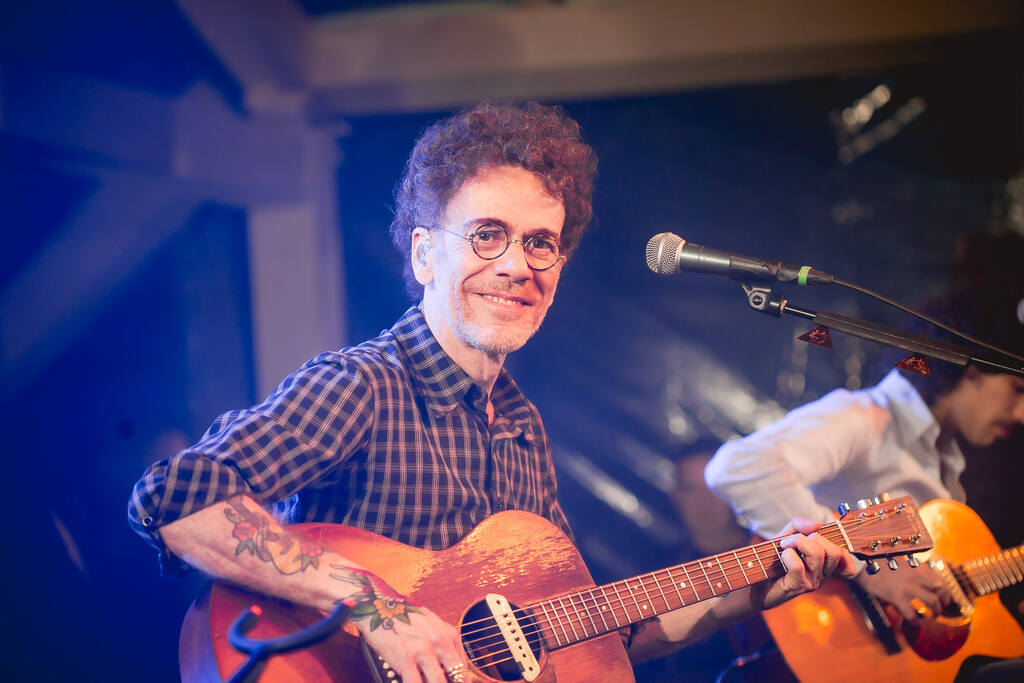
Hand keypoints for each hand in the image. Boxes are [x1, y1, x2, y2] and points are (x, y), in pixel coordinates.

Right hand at [333, 566, 470, 682]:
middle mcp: (440, 641)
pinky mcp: (406, 658)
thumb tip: (450, 668)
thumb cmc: (402, 615)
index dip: (461, 681)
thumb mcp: (430, 625)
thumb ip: (443, 644)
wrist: (377, 605)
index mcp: (449, 634)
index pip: (464, 668)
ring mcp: (423, 650)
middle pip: (457, 677)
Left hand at [755, 517, 859, 609]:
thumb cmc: (772, 559)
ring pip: (817, 554)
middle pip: (833, 551)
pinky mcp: (798, 587)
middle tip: (791, 539)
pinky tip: (781, 556)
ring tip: (783, 545)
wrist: (755, 581)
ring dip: (797, 542)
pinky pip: (799, 566)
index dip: (836, 541)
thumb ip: (799, 526)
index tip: (814, 535)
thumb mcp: (785, 536)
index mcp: (825, 564)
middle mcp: (823, 574)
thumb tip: (817, 524)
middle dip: (811, 537)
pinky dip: (788, 554)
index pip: (844, 555)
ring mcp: (813, 582)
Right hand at [854, 560, 948, 619]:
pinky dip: (917, 620)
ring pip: (932, 602)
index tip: (944, 599)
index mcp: (917, 567)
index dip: (945, 593)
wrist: (861, 565)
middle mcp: (916, 576)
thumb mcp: (900, 562)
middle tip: (940, 610)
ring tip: (931, 616)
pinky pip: (912, 614)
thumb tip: (922, 580)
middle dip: (944, 603)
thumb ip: (913, 570)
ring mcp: (907, 587)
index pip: (940, 580)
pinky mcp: (896, 597)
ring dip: (935, 612)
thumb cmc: (878, 563)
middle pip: (941, 591)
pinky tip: (916, 621)